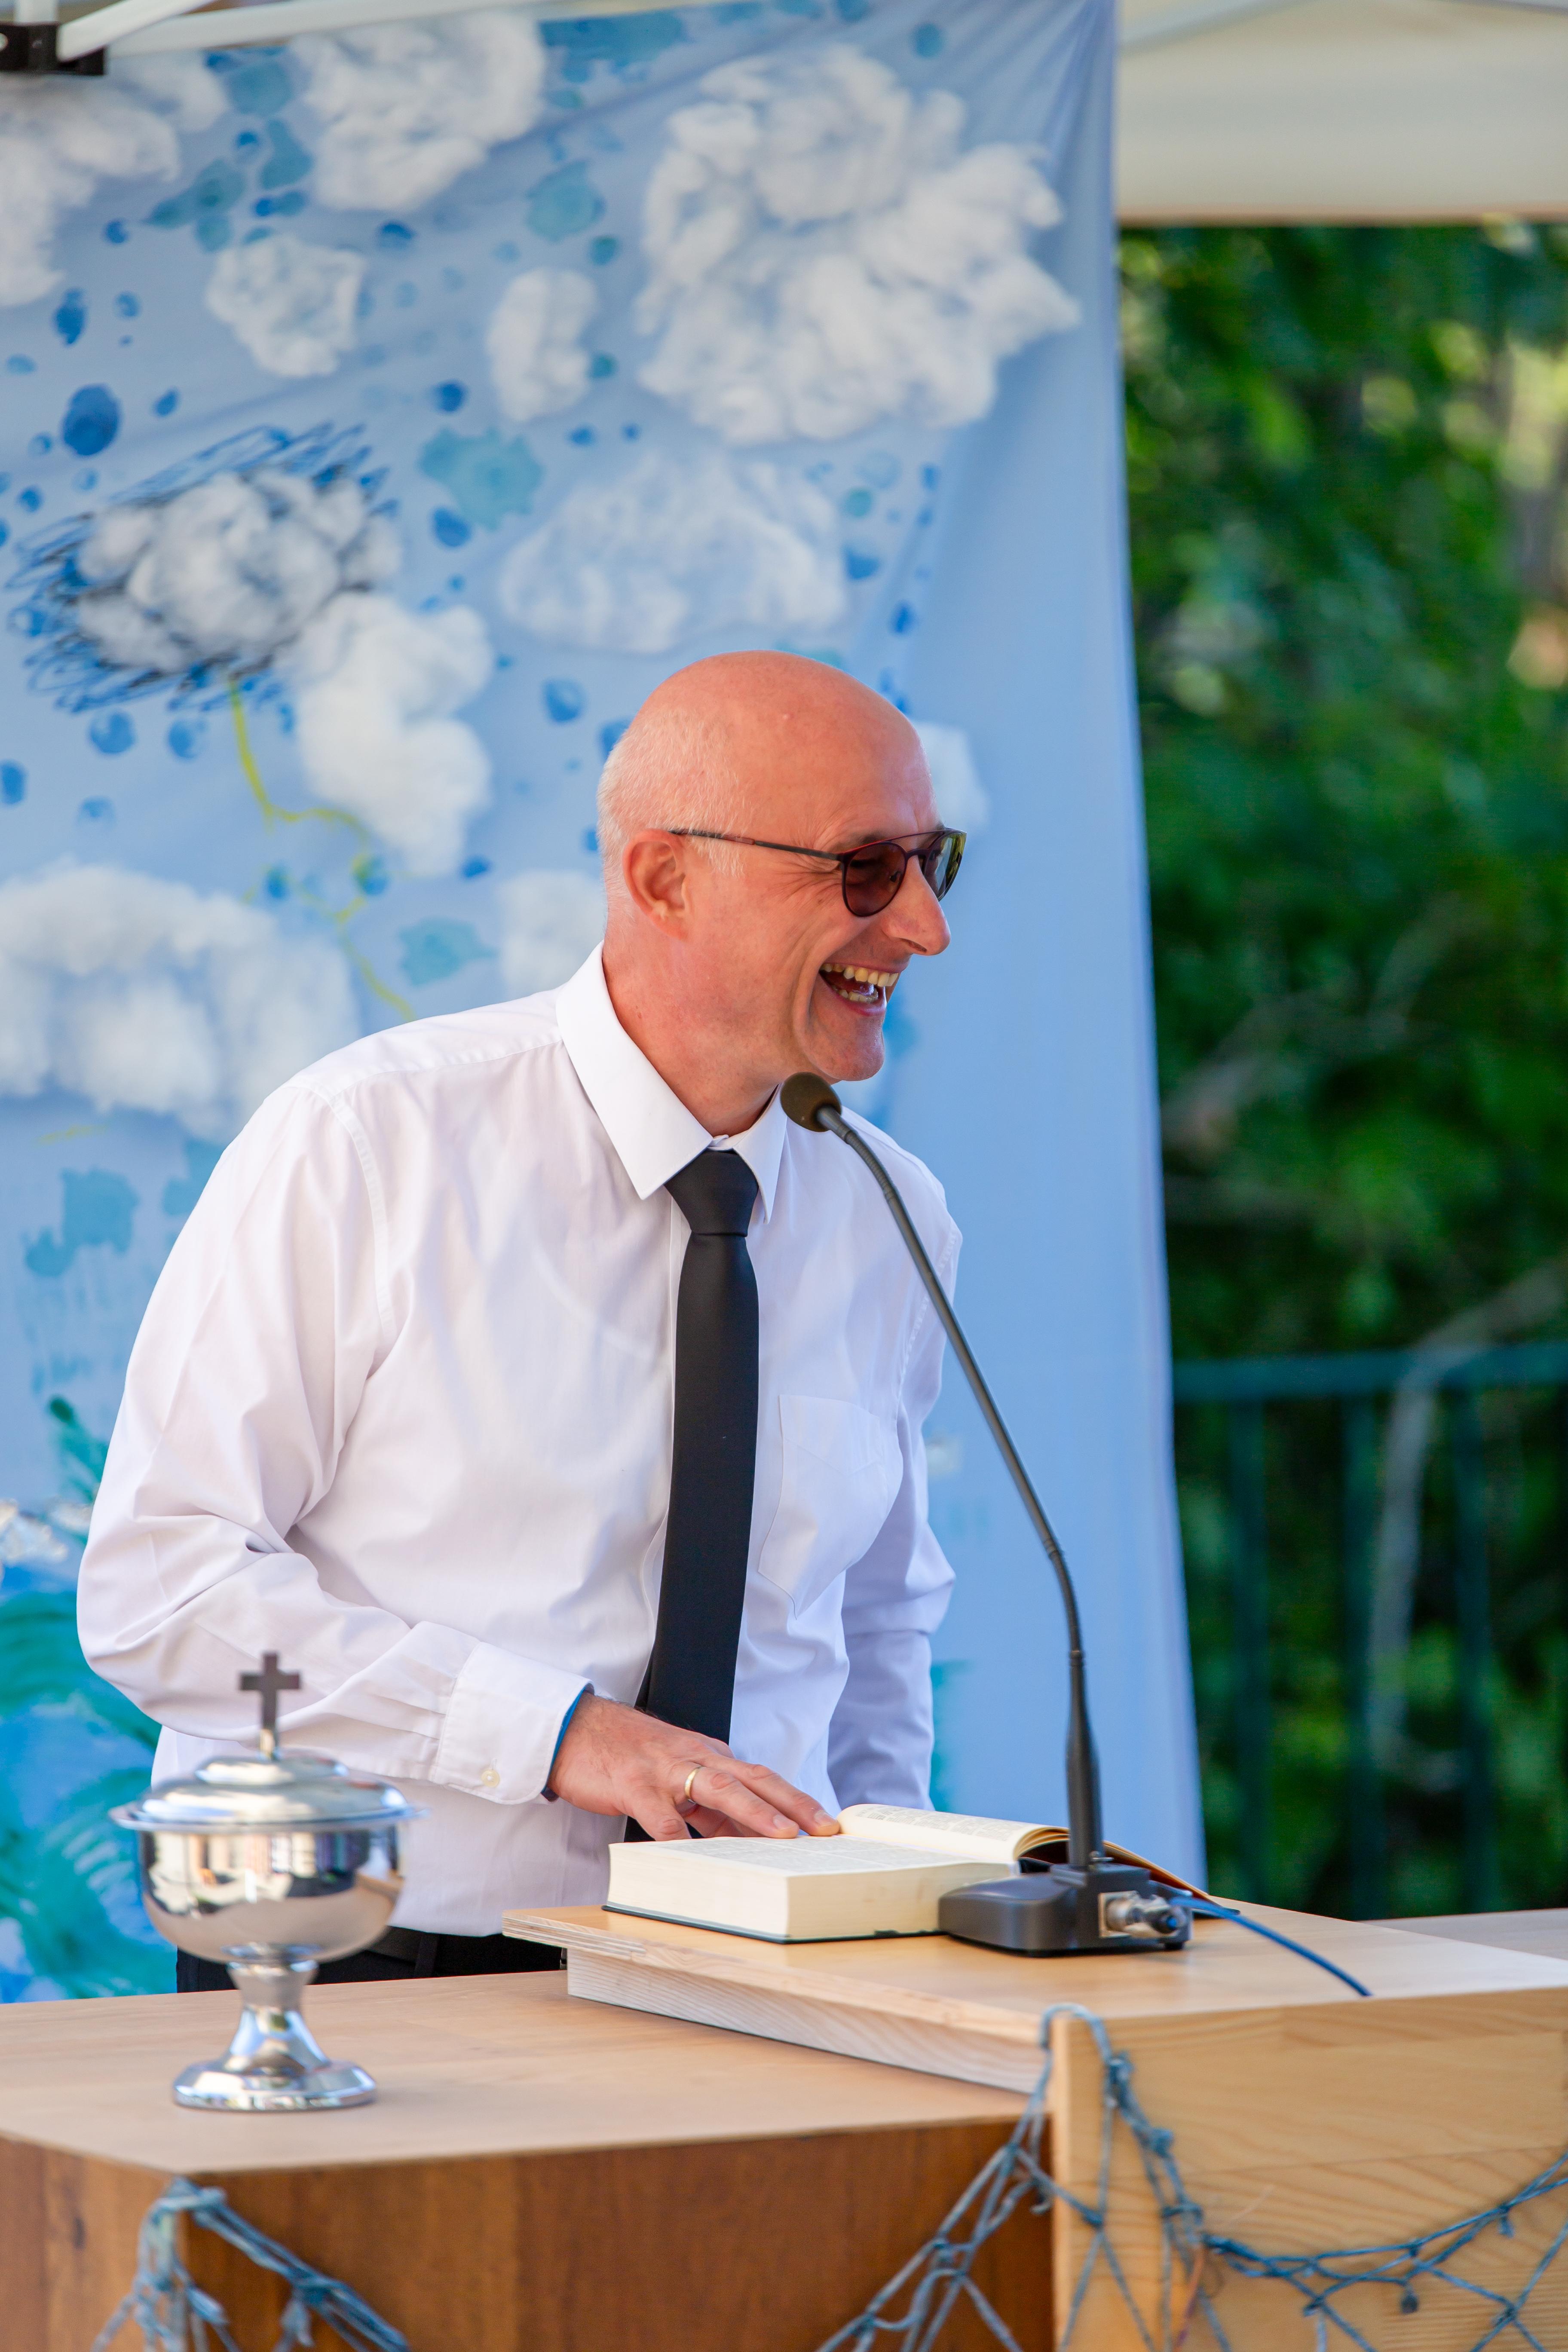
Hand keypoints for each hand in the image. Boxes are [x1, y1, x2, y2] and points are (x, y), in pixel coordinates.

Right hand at [546, 1694, 839, 1843]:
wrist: (576, 1728)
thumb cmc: (629, 1756)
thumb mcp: (676, 1777)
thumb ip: (708, 1809)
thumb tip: (744, 1842)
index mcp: (708, 1757)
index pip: (761, 1778)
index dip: (795, 1801)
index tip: (826, 1824)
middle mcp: (695, 1759)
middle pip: (754, 1779)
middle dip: (793, 1804)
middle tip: (825, 1828)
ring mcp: (665, 1771)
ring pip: (718, 1790)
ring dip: (754, 1813)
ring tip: (783, 1837)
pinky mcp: (634, 1786)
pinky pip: (662, 1818)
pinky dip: (681, 1842)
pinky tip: (697, 1862)